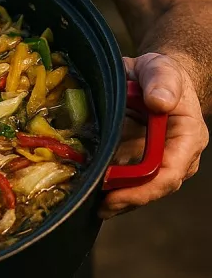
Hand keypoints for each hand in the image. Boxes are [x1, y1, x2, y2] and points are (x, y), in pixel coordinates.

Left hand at [100, 52, 208, 218]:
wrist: (155, 77)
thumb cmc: (162, 74)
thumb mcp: (161, 70)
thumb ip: (162, 82)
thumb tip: (159, 101)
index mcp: (188, 137)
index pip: (170, 172)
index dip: (144, 188)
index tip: (117, 194)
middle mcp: (177, 156)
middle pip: (153, 187)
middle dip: (126, 199)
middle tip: (98, 207)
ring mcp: (158, 162)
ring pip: (138, 188)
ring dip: (115, 197)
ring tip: (89, 201)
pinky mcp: (139, 161)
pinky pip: (126, 178)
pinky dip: (109, 185)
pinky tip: (89, 189)